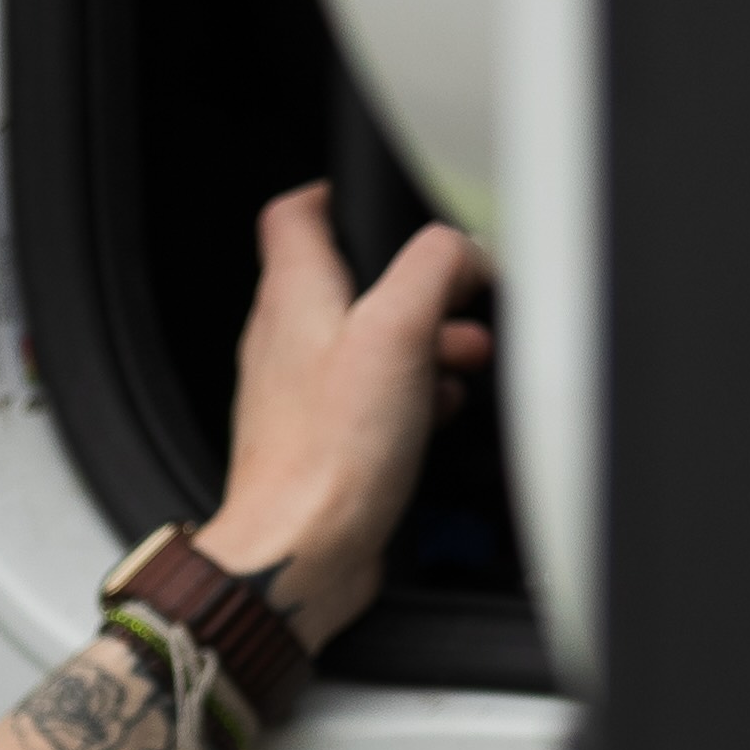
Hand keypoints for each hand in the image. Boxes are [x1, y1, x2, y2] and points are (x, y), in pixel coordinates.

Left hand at [191, 187, 495, 649]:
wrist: (300, 554)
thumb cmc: (327, 455)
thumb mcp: (398, 330)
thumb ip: (434, 268)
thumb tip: (463, 249)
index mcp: (291, 297)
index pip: (294, 214)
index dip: (337, 195)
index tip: (380, 203)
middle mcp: (286, 342)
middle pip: (350, 280)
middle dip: (415, 286)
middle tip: (455, 303)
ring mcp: (301, 396)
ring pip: (368, 343)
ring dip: (422, 345)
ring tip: (458, 360)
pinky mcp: (323, 443)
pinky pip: (371, 401)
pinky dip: (411, 397)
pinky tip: (437, 414)